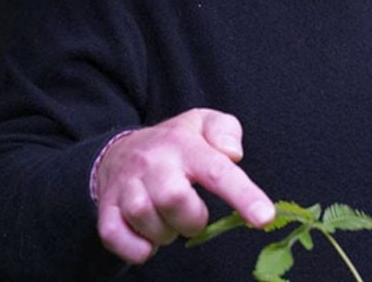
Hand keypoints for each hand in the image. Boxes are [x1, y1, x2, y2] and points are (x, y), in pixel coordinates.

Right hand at [95, 108, 274, 263]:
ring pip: (144, 218)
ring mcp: (125, 186)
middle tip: (194, 215)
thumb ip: (226, 131)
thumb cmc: (174, 142)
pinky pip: (115, 236)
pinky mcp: (106, 209)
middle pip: (174, 198)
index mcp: (183, 144)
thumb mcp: (203, 122)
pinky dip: (136, 248)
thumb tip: (233, 154)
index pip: (216, 170)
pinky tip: (148, 239)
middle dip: (192, 218)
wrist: (118, 151)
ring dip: (164, 232)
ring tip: (169, 221)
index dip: (243, 195)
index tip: (264, 218)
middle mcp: (152, 163)